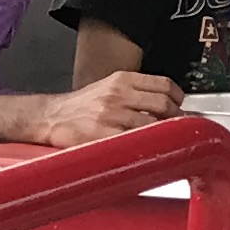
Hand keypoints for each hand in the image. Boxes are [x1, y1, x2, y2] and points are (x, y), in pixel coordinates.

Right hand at [34, 74, 179, 146]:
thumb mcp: (108, 87)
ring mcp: (111, 114)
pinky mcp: (102, 134)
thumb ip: (136, 92)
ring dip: (164, 134)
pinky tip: (147, 149)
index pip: (164, 85)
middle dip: (176, 118)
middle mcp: (118, 94)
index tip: (181, 107)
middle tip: (177, 128)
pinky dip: (145, 145)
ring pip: (153, 124)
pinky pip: (134, 140)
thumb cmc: (80, 106)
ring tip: (164, 140)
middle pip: (164, 105)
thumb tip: (167, 104)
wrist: (49, 116)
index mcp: (122, 80)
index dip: (178, 99)